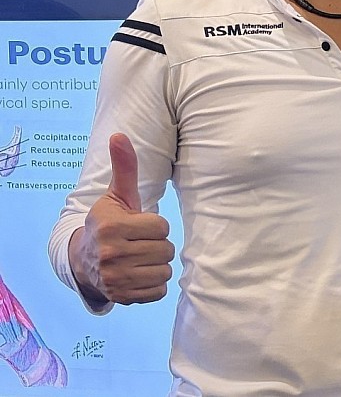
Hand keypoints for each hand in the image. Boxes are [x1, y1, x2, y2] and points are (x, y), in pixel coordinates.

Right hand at [68, 133, 173, 304]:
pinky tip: (137, 274)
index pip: (162, 226)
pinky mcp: (121, 297)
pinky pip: (159, 291)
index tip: (137, 225)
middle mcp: (110, 254)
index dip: (154, 225)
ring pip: (164, 271)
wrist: (83, 259)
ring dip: (156, 265)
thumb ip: (124, 167)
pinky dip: (153, 285)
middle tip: (139, 243)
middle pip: (166, 250)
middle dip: (157, 245)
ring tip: (138, 258)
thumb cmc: (110, 221)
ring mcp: (114, 279)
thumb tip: (119, 135)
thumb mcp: (117, 195)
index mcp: (112, 227)